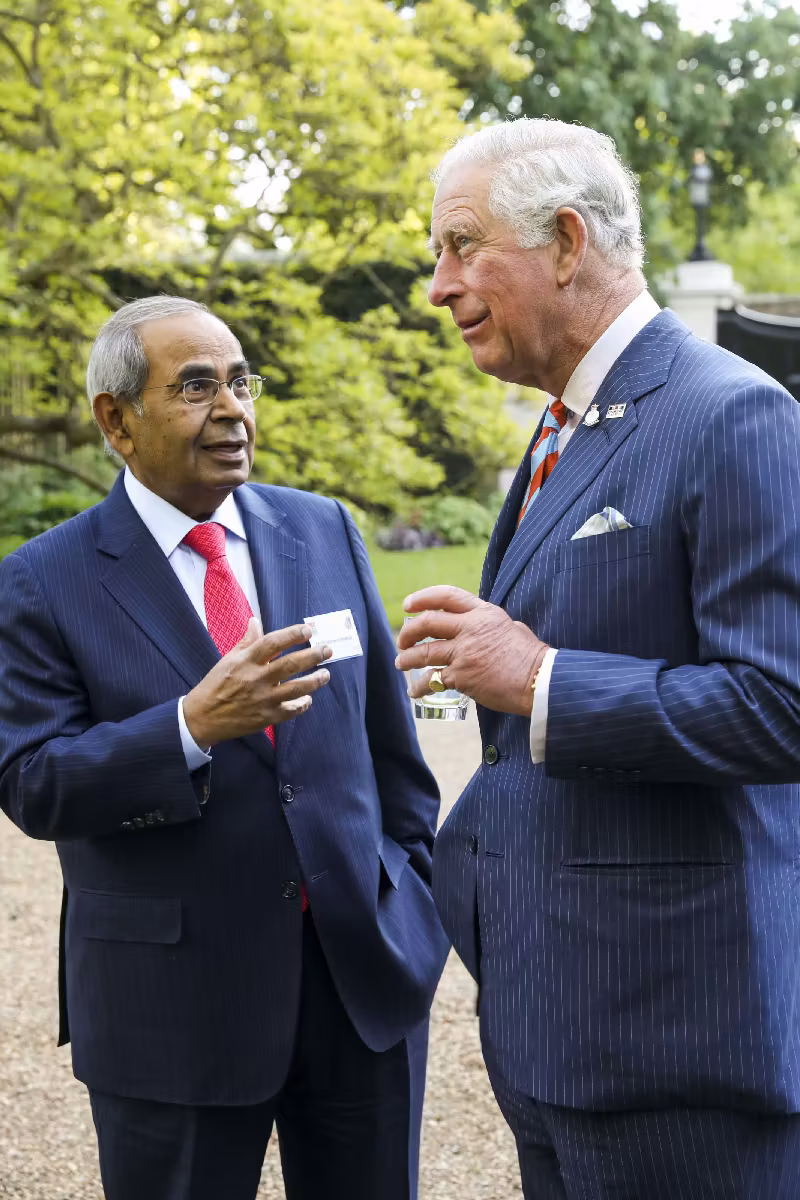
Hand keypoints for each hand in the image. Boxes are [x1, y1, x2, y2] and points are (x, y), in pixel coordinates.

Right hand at [183, 618, 330, 746]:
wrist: (202, 718)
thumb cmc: (216, 684)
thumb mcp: (228, 659)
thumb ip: (246, 642)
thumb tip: (255, 621)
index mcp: (246, 661)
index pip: (273, 642)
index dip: (292, 634)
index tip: (308, 630)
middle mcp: (256, 678)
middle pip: (291, 664)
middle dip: (313, 656)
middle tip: (327, 650)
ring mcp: (263, 699)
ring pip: (296, 689)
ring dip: (314, 681)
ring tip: (326, 675)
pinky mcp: (266, 718)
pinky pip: (290, 710)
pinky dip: (302, 704)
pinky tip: (308, 699)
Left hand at [394, 586, 548, 716]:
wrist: (539, 680)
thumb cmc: (531, 656)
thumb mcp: (511, 628)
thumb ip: (491, 625)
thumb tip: (482, 628)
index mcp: (483, 613)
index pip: (446, 596)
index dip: (423, 598)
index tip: (408, 605)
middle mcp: (470, 629)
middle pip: (427, 622)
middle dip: (409, 631)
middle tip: (403, 641)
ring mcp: (464, 652)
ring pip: (424, 652)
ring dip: (408, 658)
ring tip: (401, 663)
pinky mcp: (462, 676)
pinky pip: (432, 679)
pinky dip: (420, 686)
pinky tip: (415, 691)